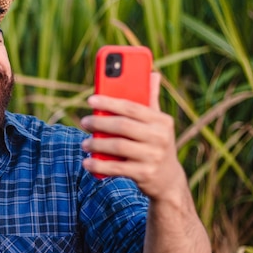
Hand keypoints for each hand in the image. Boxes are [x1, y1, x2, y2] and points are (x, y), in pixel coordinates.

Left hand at [80, 72, 184, 199]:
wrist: (168, 179)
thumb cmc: (155, 143)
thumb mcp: (158, 123)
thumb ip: (151, 100)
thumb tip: (152, 73)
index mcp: (162, 121)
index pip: (132, 107)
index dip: (109, 102)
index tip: (91, 99)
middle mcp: (160, 137)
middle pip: (123, 126)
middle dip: (99, 122)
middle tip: (84, 122)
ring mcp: (153, 157)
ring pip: (118, 146)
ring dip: (97, 144)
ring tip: (84, 144)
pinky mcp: (145, 174)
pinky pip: (117, 168)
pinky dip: (99, 165)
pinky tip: (87, 163)